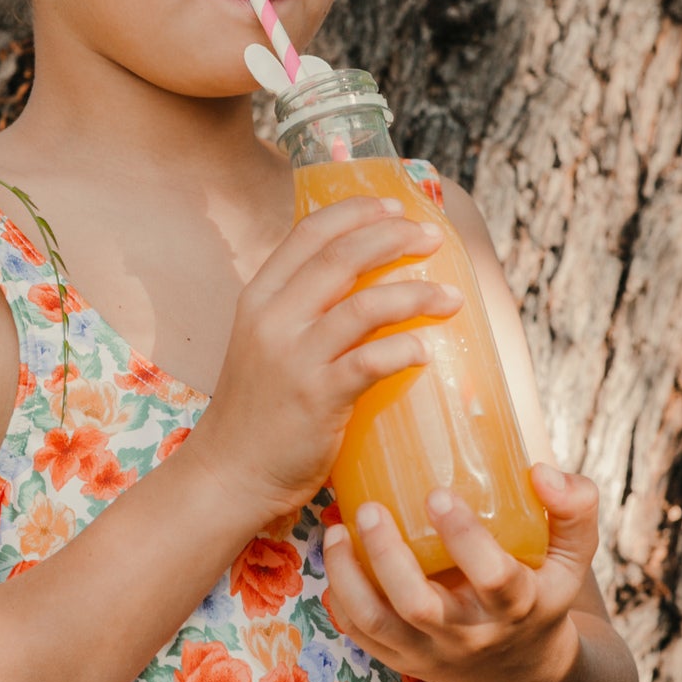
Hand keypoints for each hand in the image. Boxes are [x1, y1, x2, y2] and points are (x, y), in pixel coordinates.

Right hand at [187, 196, 462, 523]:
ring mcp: (294, 357)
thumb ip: (299, 312)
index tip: (396, 207)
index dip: (357, 212)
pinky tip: (425, 352)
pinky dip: (405, 350)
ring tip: (451, 299)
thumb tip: (360, 285)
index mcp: (259, 297)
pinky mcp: (317, 397)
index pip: (310, 232)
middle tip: (434, 239)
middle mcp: (273, 318)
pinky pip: (372, 361)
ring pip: (366, 305)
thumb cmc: (257, 412)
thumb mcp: (263, 344)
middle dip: (396, 238)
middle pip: (343, 256)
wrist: (230, 474)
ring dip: (417, 295)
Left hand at [321, 464, 600, 681]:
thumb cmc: (541, 593)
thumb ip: (574, 508)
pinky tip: (337, 556)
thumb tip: (540, 471)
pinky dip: (340, 598)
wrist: (521, 670)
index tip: (437, 494)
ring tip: (335, 531)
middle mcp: (471, 636)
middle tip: (368, 508)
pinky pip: (361, 635)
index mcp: (518, 606)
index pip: (493, 577)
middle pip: (420, 606)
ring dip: (348, 577)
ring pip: (377, 624)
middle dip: (388, 556)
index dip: (465, 537)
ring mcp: (431, 653)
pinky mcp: (402, 659)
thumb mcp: (572, 557)